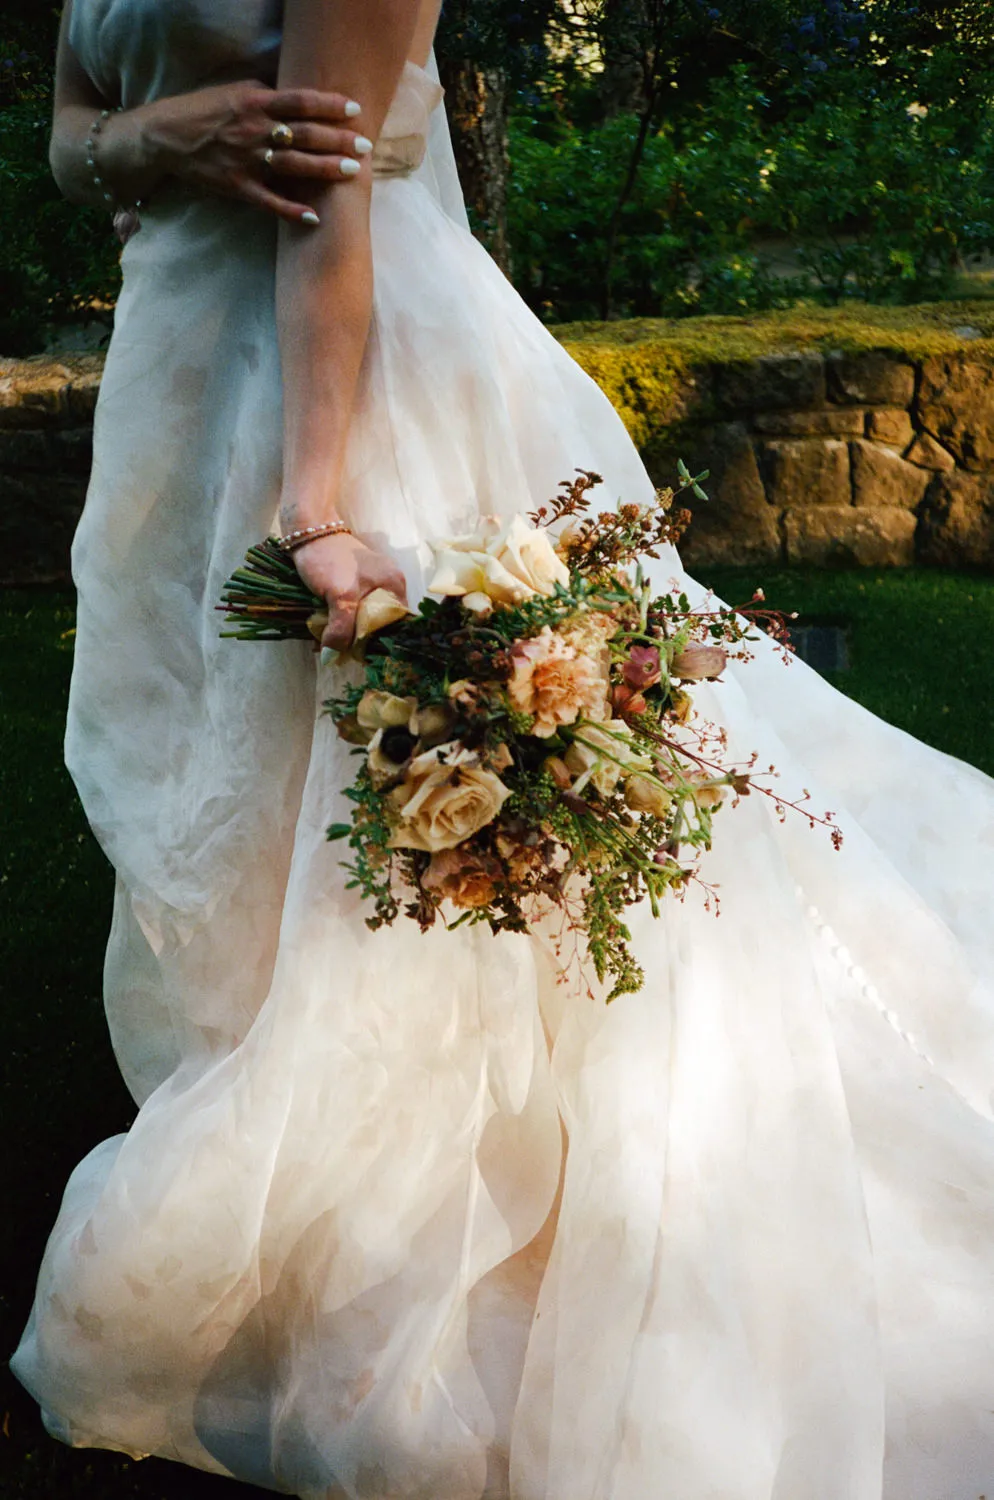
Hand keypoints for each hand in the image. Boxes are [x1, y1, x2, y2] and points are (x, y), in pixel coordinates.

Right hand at [135, 81, 371, 223]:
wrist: (166, 137)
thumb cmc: (205, 110)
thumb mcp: (236, 91)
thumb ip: (269, 96)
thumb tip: (300, 101)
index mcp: (255, 102)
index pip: (300, 102)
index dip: (328, 105)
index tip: (354, 109)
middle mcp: (254, 130)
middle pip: (304, 135)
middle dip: (337, 140)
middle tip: (365, 145)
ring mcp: (247, 160)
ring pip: (294, 166)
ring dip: (325, 170)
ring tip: (353, 172)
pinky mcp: (238, 186)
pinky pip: (270, 202)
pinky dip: (292, 210)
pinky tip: (315, 216)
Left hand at [291, 532, 407, 652]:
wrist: (306, 530)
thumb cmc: (328, 558)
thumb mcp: (339, 597)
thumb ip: (341, 629)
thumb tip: (332, 659)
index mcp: (395, 586)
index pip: (396, 626)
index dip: (378, 643)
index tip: (357, 655)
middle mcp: (390, 586)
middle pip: (379, 624)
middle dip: (358, 640)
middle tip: (336, 651)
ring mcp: (373, 584)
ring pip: (363, 619)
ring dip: (347, 633)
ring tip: (327, 642)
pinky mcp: (356, 585)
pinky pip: (353, 610)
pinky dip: (340, 621)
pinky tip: (325, 628)